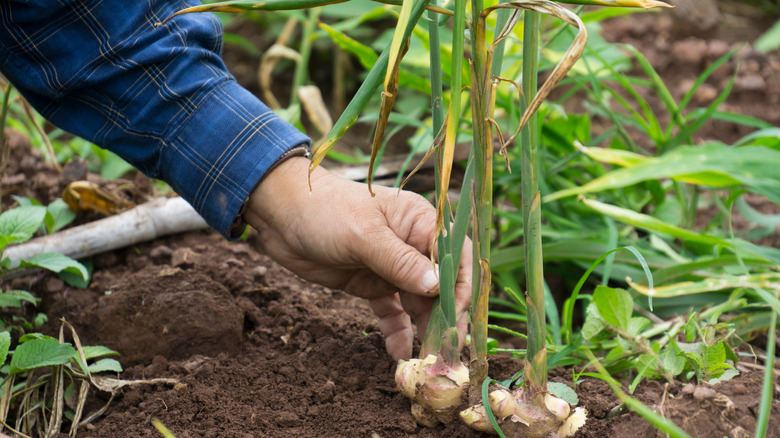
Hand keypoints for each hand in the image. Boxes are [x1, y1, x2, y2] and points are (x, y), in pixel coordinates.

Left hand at [243, 157, 471, 359]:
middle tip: (446, 350)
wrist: (280, 214)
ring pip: (419, 302)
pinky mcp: (372, 283)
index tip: (454, 317)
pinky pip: (392, 311)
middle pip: (440, 284)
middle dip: (445, 316)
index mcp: (419, 221)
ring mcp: (392, 266)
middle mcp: (412, 244)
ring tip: (426, 359)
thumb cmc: (324, 210)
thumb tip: (438, 286)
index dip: (459, 287)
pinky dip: (397, 330)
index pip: (454, 256)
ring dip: (424, 328)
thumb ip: (400, 261)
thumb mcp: (363, 235)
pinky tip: (398, 352)